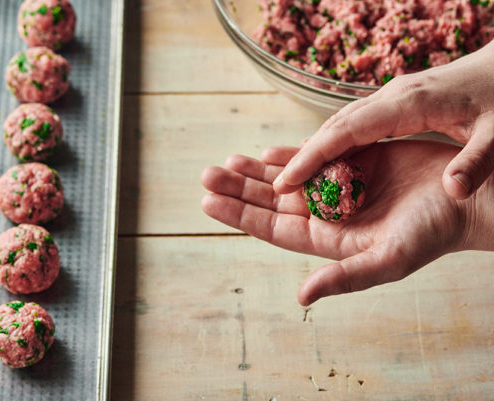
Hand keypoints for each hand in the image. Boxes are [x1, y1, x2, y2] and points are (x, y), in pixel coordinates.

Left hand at [201, 140, 492, 304]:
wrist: (465, 200)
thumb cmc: (430, 235)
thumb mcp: (385, 261)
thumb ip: (343, 277)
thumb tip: (302, 297)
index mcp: (328, 238)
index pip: (272, 227)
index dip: (240, 215)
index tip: (208, 202)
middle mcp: (328, 213)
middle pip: (272, 201)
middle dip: (239, 188)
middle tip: (206, 173)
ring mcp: (339, 186)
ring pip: (287, 178)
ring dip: (256, 170)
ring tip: (226, 161)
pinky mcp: (354, 161)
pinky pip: (314, 157)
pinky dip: (289, 154)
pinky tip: (265, 151)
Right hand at [274, 40, 493, 200]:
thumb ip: (476, 162)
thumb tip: (452, 190)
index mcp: (408, 104)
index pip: (347, 131)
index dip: (313, 155)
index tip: (286, 180)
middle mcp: (392, 97)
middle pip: (335, 126)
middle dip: (303, 154)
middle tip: (278, 184)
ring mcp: (392, 98)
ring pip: (341, 124)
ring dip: (316, 149)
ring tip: (293, 177)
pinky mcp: (397, 103)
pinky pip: (355, 125)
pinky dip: (335, 144)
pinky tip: (329, 162)